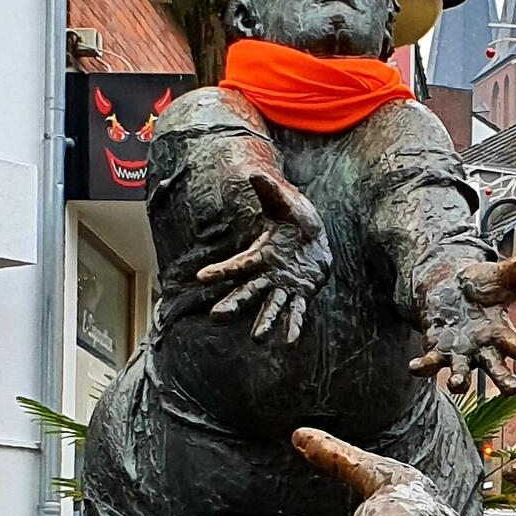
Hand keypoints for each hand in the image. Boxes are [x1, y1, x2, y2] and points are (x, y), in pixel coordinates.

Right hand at [197, 171, 331, 344]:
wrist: (314, 238)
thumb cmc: (296, 220)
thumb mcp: (285, 205)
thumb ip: (270, 193)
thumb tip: (256, 174)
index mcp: (261, 254)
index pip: (239, 264)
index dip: (221, 270)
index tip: (201, 277)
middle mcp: (269, 274)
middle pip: (249, 290)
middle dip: (234, 303)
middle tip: (217, 316)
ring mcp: (284, 286)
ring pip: (271, 306)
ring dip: (264, 322)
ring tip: (258, 339)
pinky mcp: (301, 293)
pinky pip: (296, 312)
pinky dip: (293, 326)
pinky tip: (290, 341)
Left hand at [410, 244, 515, 395]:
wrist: (448, 287)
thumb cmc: (480, 285)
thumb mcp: (503, 274)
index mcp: (500, 332)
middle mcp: (482, 349)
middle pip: (496, 369)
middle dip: (504, 380)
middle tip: (514, 389)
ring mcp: (459, 353)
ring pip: (462, 374)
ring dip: (460, 381)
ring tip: (459, 383)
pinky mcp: (437, 350)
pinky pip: (430, 364)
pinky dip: (423, 367)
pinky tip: (415, 367)